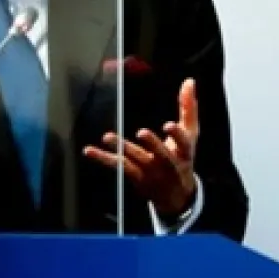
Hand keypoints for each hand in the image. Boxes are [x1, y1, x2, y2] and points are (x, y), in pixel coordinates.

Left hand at [82, 78, 199, 217]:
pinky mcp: (136, 176)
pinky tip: (89, 150)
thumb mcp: (190, 134)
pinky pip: (118, 166)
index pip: (183, 144)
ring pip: (136, 160)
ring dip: (122, 148)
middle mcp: (168, 164)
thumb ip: (188, 107)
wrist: (177, 196)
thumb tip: (189, 81)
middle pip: (161, 155)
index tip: (168, 125)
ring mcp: (151, 172)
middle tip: (142, 132)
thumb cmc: (183, 156)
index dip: (176, 135)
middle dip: (152, 144)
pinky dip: (103, 158)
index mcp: (184, 153)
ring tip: (107, 137)